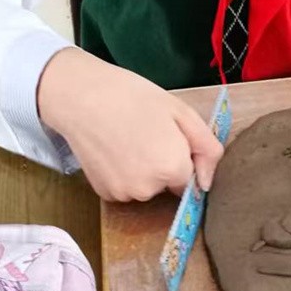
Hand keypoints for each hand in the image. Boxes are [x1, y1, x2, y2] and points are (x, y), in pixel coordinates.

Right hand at [37, 48, 223, 201]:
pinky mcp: (105, 194)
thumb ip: (206, 149)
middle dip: (163, 164)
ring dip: (143, 171)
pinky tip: (113, 149)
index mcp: (173, 168)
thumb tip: (207, 182)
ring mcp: (124, 194)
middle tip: (147, 132)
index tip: (167, 136)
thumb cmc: (133, 97)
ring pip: (146, 187)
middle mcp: (149, 189)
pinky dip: (123, 174)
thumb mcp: (181, 112)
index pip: (191, 178)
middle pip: (168, 184)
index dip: (182, 156)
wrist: (82, 96)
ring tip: (128, 138)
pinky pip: (126, 188)